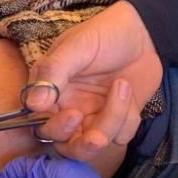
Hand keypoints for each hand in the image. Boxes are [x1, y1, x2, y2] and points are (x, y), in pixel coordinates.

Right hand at [24, 1, 162, 160]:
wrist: (144, 32)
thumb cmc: (105, 32)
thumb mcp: (77, 45)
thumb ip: (54, 72)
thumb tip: (33, 104)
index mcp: (50, 88)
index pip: (40, 121)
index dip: (54, 127)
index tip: (72, 115)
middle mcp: (67, 106)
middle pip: (64, 144)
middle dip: (82, 145)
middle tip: (96, 137)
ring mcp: (92, 115)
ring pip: (95, 143)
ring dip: (112, 121)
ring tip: (123, 85)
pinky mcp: (117, 119)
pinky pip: (120, 136)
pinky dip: (128, 119)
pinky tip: (129, 92)